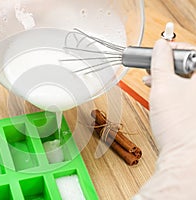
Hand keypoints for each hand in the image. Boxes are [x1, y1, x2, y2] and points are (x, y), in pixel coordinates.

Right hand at [133, 39, 195, 198]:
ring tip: (151, 80)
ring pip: (185, 79)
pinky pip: (184, 92)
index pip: (192, 52)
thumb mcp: (163, 85)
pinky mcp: (194, 110)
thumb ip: (160, 61)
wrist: (183, 154)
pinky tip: (158, 92)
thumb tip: (159, 46)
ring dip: (167, 76)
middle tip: (154, 65)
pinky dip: (171, 89)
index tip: (161, 49)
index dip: (175, 48)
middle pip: (189, 65)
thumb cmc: (180, 124)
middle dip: (169, 63)